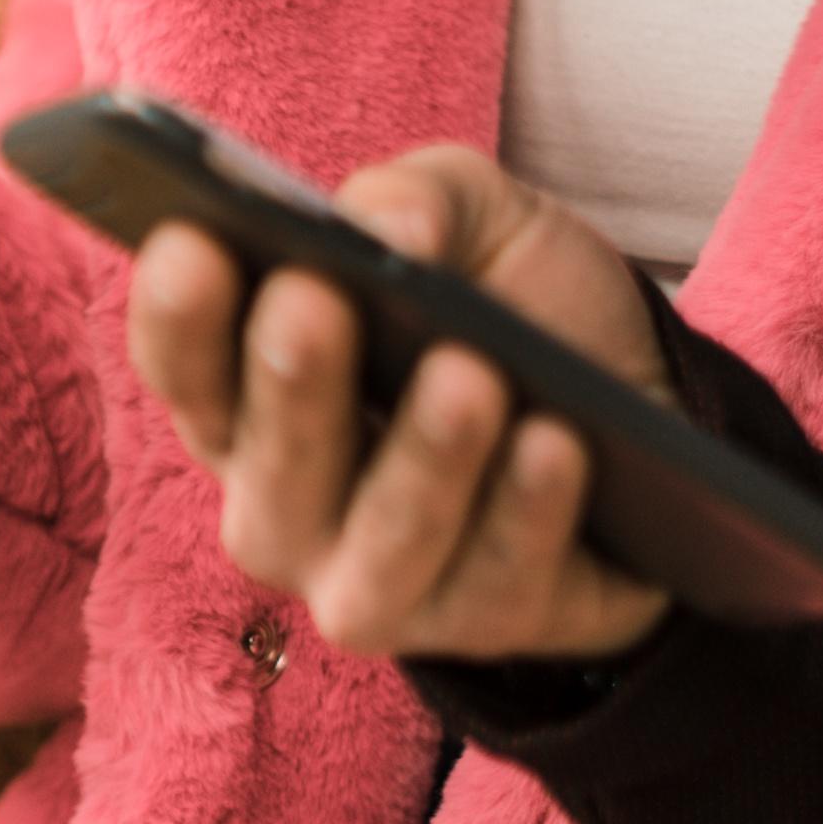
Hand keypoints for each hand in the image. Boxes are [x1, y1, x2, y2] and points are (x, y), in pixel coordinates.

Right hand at [126, 143, 673, 663]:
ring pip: (380, 543)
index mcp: (247, 402)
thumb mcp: (477, 222)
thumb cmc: (521, 314)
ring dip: (422, 459)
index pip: (182, 367)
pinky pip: (498, 580)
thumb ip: (417, 200)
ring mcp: (372, 582)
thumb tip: (388, 233)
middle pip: (268, 463)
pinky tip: (557, 445)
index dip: (176, 312)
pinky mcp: (482, 623)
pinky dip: (528, 510)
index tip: (190, 242)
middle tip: (311, 301)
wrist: (647, 412)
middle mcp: (282, 508)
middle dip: (290, 383)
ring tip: (468, 376)